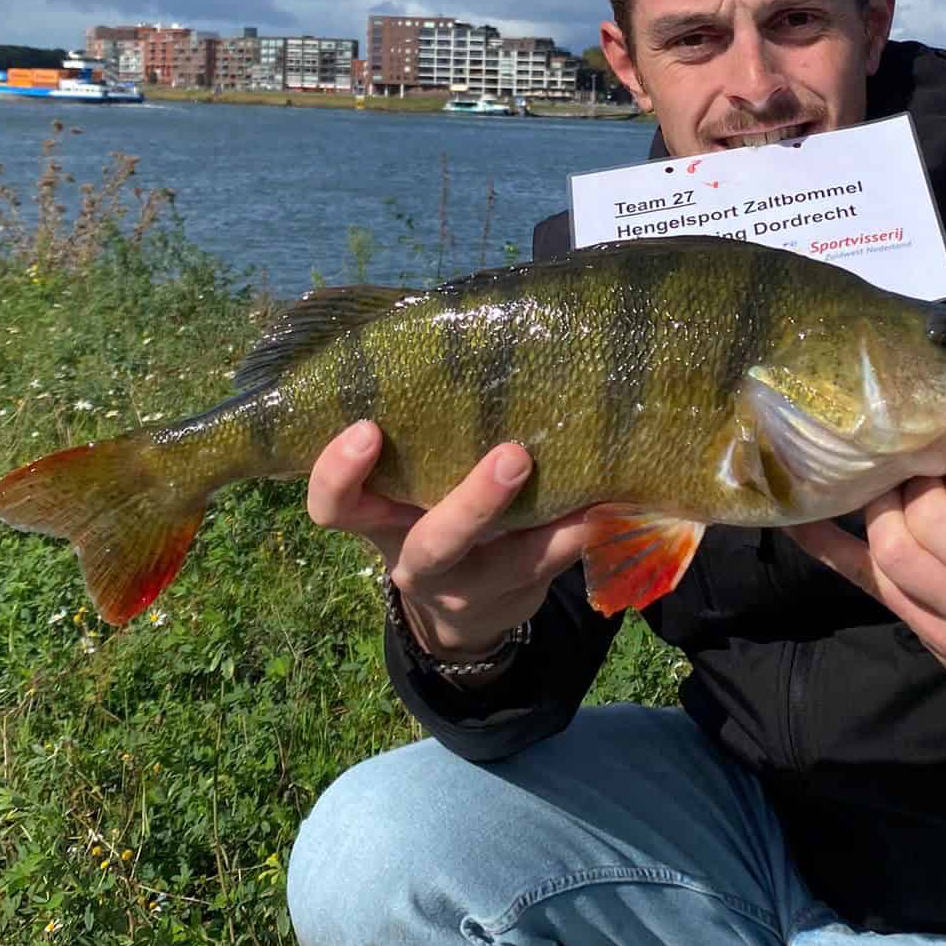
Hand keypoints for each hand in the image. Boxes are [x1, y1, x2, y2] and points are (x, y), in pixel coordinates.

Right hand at [307, 422, 591, 660]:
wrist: (462, 613)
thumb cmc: (428, 511)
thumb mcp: (404, 489)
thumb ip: (414, 441)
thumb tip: (452, 331)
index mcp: (378, 523)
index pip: (334, 506)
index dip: (339, 473)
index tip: (367, 428)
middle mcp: (418, 561)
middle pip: (434, 545)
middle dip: (473, 504)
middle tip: (514, 456)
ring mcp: (473, 587)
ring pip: (508, 565)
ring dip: (551, 529)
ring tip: (587, 494)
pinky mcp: (521, 595)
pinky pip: (557, 568)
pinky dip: (583, 533)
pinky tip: (611, 503)